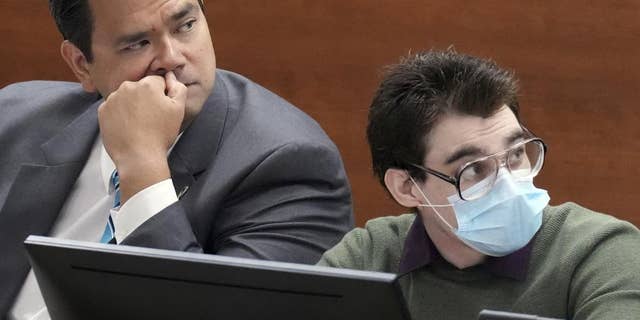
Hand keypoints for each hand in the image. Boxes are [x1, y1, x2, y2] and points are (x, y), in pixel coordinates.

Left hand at [98, 72, 186, 203]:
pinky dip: (120, 114)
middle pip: (140, 88)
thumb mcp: (178, 110)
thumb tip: (170, 77)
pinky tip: (127, 127)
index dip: (163, 96)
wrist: (139, 157)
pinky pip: (114, 108)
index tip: (162, 110)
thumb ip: (178, 88)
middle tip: (151, 119)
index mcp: (148, 84)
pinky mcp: (103, 111)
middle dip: (146, 99)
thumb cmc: (160, 134)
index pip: (158, 82)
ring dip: (132, 106)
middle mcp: (127, 86)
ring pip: (126, 97)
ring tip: (139, 125)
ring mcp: (113, 98)